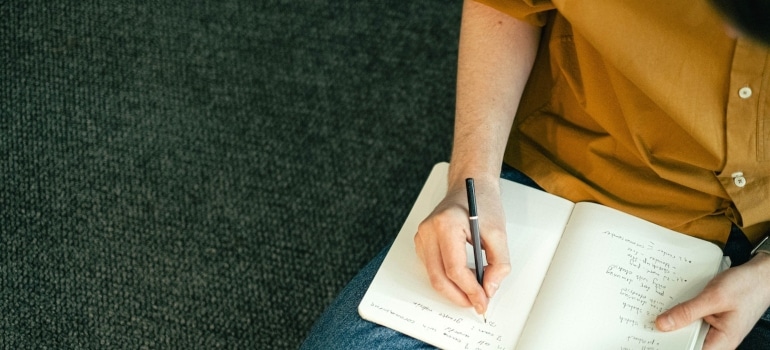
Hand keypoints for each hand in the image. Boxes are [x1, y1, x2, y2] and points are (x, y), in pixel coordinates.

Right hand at [414, 177, 509, 314]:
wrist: (470, 184)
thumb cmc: (482, 203)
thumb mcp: (499, 233)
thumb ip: (499, 264)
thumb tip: (489, 288)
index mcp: (446, 224)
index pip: (454, 268)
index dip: (470, 289)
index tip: (483, 300)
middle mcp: (429, 230)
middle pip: (439, 277)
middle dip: (459, 296)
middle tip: (477, 303)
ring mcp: (422, 236)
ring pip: (433, 276)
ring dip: (453, 289)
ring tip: (473, 291)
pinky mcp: (422, 241)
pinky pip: (431, 268)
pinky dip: (447, 279)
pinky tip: (462, 279)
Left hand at [656, 253, 769, 348]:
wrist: (761, 275)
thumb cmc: (747, 286)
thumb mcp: (714, 297)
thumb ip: (687, 312)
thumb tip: (662, 324)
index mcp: (721, 342)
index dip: (670, 345)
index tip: (651, 339)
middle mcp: (717, 340)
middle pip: (686, 343)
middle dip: (669, 334)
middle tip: (649, 323)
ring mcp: (714, 330)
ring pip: (687, 331)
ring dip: (674, 323)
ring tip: (657, 314)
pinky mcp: (711, 320)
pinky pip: (692, 321)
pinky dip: (681, 313)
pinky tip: (670, 307)